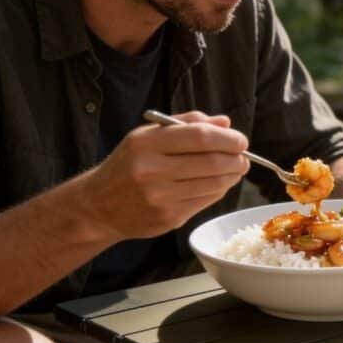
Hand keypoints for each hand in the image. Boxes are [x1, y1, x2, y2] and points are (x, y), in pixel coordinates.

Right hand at [81, 111, 249, 240]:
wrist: (98, 206)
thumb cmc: (128, 164)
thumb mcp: (148, 135)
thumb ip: (187, 124)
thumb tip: (225, 123)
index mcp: (146, 144)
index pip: (200, 137)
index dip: (228, 139)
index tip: (241, 141)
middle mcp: (151, 170)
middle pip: (212, 162)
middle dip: (237, 159)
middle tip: (244, 157)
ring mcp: (160, 197)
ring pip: (213, 184)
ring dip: (232, 176)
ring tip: (235, 169)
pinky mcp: (168, 218)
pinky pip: (206, 201)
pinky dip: (219, 191)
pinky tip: (218, 184)